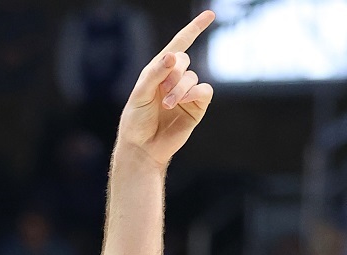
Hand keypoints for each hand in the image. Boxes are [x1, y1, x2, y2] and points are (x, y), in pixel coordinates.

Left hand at [116, 10, 215, 168]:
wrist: (142, 147)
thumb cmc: (136, 121)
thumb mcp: (139, 94)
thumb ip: (155, 74)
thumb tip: (172, 55)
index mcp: (158, 71)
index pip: (179, 45)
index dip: (194, 29)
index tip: (210, 15)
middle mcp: (174, 79)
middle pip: (183, 59)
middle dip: (173, 72)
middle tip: (162, 91)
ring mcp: (186, 92)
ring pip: (192, 77)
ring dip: (179, 89)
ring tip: (166, 104)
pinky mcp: (196, 106)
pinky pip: (204, 90)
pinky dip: (194, 93)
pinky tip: (183, 101)